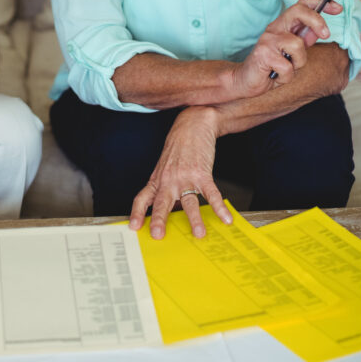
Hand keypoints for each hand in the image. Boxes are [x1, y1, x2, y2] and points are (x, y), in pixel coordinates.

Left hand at [128, 107, 232, 238]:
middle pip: (162, 202)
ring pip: (188, 201)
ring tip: (199, 234)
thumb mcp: (166, 170)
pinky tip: (226, 218)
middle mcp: (169, 180)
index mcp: (157, 180)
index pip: (142, 198)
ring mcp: (185, 177)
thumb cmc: (178, 150)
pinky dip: (219, 207)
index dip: (137, 213)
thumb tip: (170, 215)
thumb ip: (166, 191)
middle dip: (159, 219)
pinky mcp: (202, 173)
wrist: (192, 126)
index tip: (133, 227)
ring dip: (194, 218)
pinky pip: (211, 193)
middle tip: (158, 235)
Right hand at [232, 0, 342, 96]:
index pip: (301, 4)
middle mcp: (275, 28)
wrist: (245, 80)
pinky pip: (288, 67)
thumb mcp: (293, 53)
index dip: (320, 3)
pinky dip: (286, 77)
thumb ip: (304, 41)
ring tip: (286, 68)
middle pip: (298, 11)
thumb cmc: (271, 66)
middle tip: (326, 35)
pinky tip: (276, 76)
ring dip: (298, 62)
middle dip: (316, 21)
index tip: (337, 8)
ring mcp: (267, 40)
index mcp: (284, 25)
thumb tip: (319, 31)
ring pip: (298, 45)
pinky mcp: (263, 55)